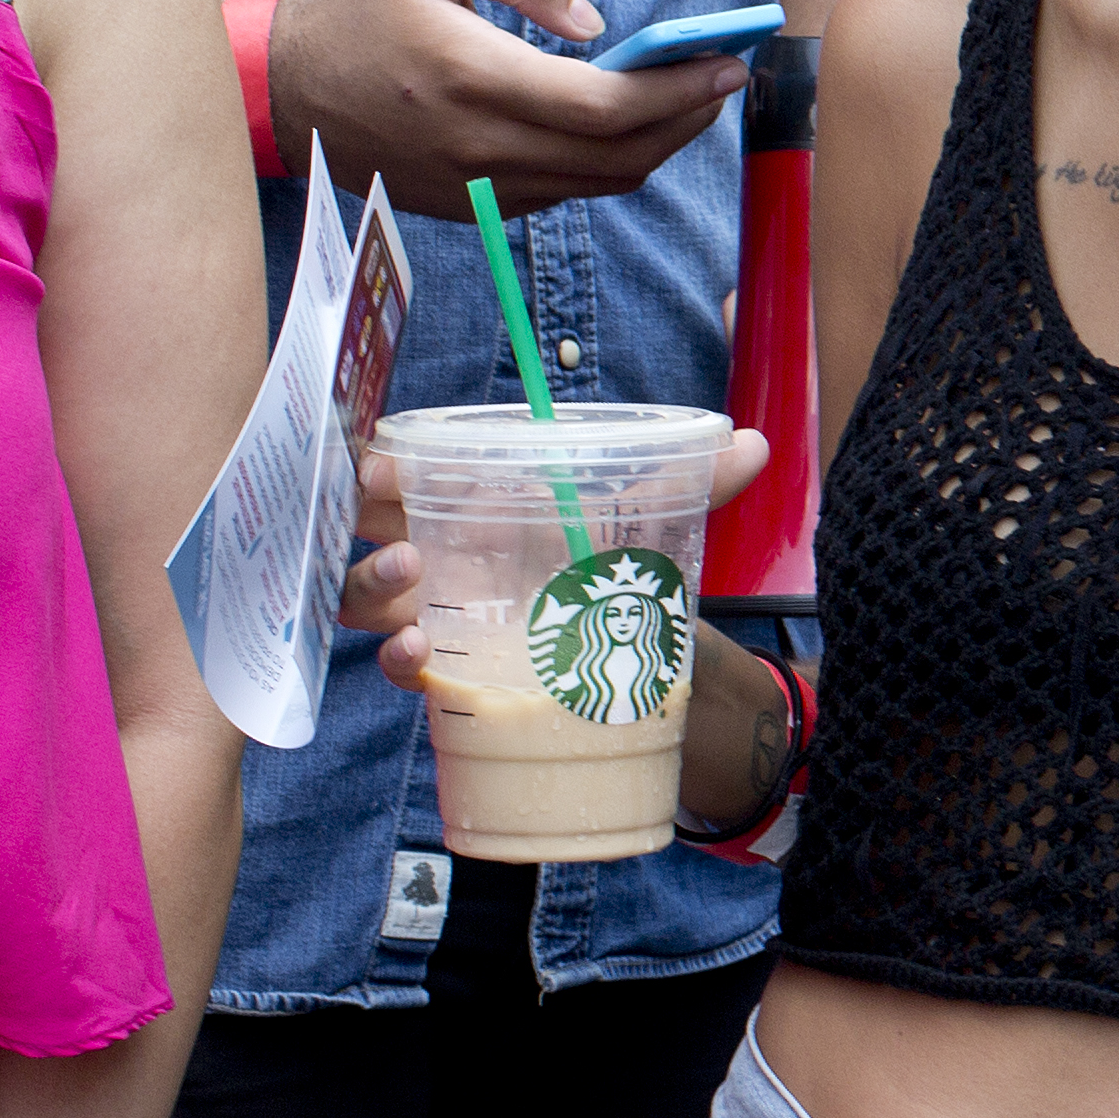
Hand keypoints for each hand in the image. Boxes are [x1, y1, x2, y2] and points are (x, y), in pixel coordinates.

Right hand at [263, 0, 747, 220]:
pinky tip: (631, 125)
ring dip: (658, 146)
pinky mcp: (473, 207)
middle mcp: (480, 145)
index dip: (678, 92)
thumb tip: (597, 25)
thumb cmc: (357, 6)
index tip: (725, 63)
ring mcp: (477, 187)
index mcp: (472, 77)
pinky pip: (565, 194)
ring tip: (691, 100)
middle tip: (726, 79)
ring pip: (599, 183)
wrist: (283, 88)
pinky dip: (612, 163)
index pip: (604, 107)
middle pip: (619, 155)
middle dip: (687, 119)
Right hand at [337, 423, 772, 687]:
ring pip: (365, 597)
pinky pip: (399, 669)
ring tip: (410, 576)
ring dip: (372, 584)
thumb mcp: (641, 518)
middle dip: (361, 516)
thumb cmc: (605, 562)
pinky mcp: (444, 673)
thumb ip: (691, 482)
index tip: (380, 459)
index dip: (373, 461)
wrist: (624, 646)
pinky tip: (419, 656)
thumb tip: (757, 444)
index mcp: (465, 498)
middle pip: (364, 526)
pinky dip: (401, 662)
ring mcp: (430, 613)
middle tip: (382, 504)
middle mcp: (435, 550)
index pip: (397, 468)